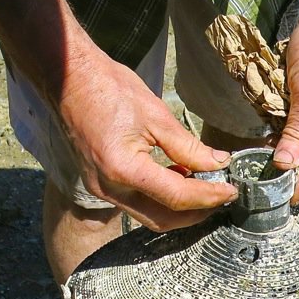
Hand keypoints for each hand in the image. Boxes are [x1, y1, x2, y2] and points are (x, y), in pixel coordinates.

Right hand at [57, 49, 237, 230]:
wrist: (68, 78)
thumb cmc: (108, 88)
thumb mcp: (156, 114)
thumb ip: (189, 147)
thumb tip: (217, 163)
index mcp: (124, 169)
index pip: (176, 197)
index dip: (208, 197)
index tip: (230, 191)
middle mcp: (110, 188)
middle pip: (162, 219)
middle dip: (195, 213)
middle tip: (219, 197)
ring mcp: (102, 190)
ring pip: (149, 216)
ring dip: (178, 209)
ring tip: (202, 187)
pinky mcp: (100, 185)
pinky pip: (137, 204)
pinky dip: (160, 198)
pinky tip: (178, 178)